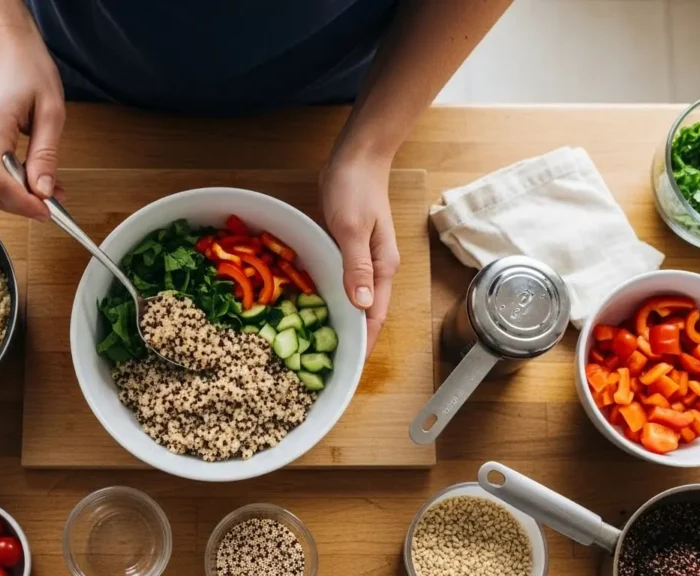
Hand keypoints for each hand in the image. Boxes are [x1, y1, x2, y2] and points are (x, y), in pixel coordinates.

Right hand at [0, 26, 64, 218]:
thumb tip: (44, 192)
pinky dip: (6, 182)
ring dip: (16, 194)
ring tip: (45, 185)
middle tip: (54, 200)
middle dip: (23, 203)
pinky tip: (26, 173)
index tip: (49, 211)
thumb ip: (46, 155)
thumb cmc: (26, 68)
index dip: (25, 205)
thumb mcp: (51, 111)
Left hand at [320, 155, 399, 352]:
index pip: (376, 316)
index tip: (350, 369)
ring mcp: (363, 259)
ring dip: (343, 321)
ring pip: (355, 300)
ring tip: (321, 345)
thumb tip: (363, 305)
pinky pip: (343, 282)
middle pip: (368, 313)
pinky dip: (333, 298)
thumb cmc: (355, 188)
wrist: (357, 157)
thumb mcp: (352, 228)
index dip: (364, 343)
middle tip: (328, 365)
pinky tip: (316, 307)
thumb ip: (356, 266)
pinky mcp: (349, 250)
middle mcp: (377, 269)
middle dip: (353, 340)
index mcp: (383, 267)